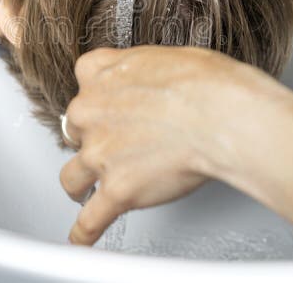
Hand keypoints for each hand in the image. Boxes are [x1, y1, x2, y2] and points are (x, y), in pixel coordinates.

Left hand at [60, 46, 292, 245]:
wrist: (220, 115)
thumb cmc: (206, 84)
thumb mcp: (165, 56)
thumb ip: (143, 72)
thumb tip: (152, 81)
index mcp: (102, 76)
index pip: (84, 79)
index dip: (98, 94)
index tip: (107, 102)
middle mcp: (92, 113)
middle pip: (76, 129)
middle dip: (93, 137)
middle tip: (113, 144)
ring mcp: (101, 154)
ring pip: (72, 175)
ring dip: (79, 184)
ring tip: (85, 191)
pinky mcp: (117, 190)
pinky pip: (90, 219)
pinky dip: (85, 232)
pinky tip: (82, 236)